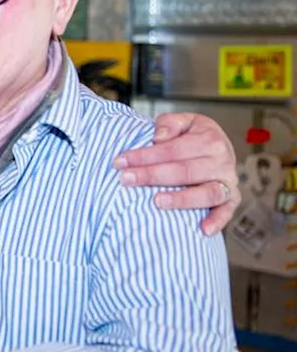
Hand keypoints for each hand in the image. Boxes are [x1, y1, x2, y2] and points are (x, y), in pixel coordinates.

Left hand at [113, 112, 238, 234]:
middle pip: (184, 171)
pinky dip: (218, 221)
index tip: (120, 161)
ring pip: (206, 193)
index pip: (172, 150)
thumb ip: (169, 124)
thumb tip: (158, 137)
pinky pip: (226, 212)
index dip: (144, 156)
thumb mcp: (184, 121)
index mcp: (209, 139)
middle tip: (126, 179)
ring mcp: (227, 182)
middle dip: (151, 176)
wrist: (217, 147)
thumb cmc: (193, 136)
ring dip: (181, 199)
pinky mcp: (231, 199)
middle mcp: (221, 161)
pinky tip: (203, 230)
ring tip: (157, 201)